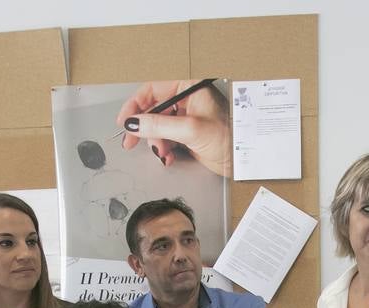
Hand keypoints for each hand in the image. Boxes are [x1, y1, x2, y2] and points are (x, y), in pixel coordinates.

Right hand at [117, 80, 232, 176]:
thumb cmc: (230, 137)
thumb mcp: (190, 129)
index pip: (153, 90)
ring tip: (161, 152)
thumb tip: (135, 123)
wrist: (243, 160)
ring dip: (156, 142)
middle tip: (131, 141)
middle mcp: (187, 100)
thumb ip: (159, 125)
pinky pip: (167, 138)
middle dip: (145, 128)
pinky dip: (164, 149)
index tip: (125, 120)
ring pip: (158, 126)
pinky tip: (168, 156)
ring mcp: (187, 118)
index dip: (136, 105)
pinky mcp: (189, 135)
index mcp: (189, 87)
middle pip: (153, 109)